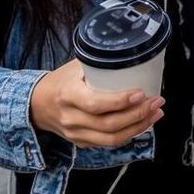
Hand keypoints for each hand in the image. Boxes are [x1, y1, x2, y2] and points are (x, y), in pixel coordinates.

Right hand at [29, 58, 163, 147]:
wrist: (36, 104)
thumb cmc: (61, 81)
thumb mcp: (76, 66)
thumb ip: (99, 61)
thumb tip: (131, 50)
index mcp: (68, 95)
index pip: (95, 103)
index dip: (120, 101)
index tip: (141, 93)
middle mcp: (71, 118)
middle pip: (108, 124)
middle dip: (138, 114)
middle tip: (157, 101)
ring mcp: (75, 133)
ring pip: (111, 138)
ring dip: (138, 127)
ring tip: (156, 113)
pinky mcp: (81, 142)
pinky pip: (108, 143)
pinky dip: (128, 134)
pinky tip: (143, 123)